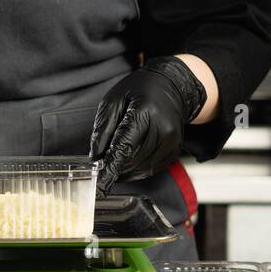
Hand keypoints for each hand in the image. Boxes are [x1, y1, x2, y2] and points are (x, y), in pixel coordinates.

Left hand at [90, 56, 206, 195]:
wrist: (170, 87)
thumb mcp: (112, 101)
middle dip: (115, 166)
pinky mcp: (175, 150)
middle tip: (103, 162)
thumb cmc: (139, 91)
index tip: (101, 185)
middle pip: (133, 160)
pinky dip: (137, 169)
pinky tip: (131, 158)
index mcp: (145, 111)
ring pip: (142, 168)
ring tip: (116, 158)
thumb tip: (96, 157)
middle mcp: (163, 127)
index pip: (124, 146)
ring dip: (125, 170)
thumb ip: (102, 129)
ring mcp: (172, 140)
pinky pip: (152, 169)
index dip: (111, 168)